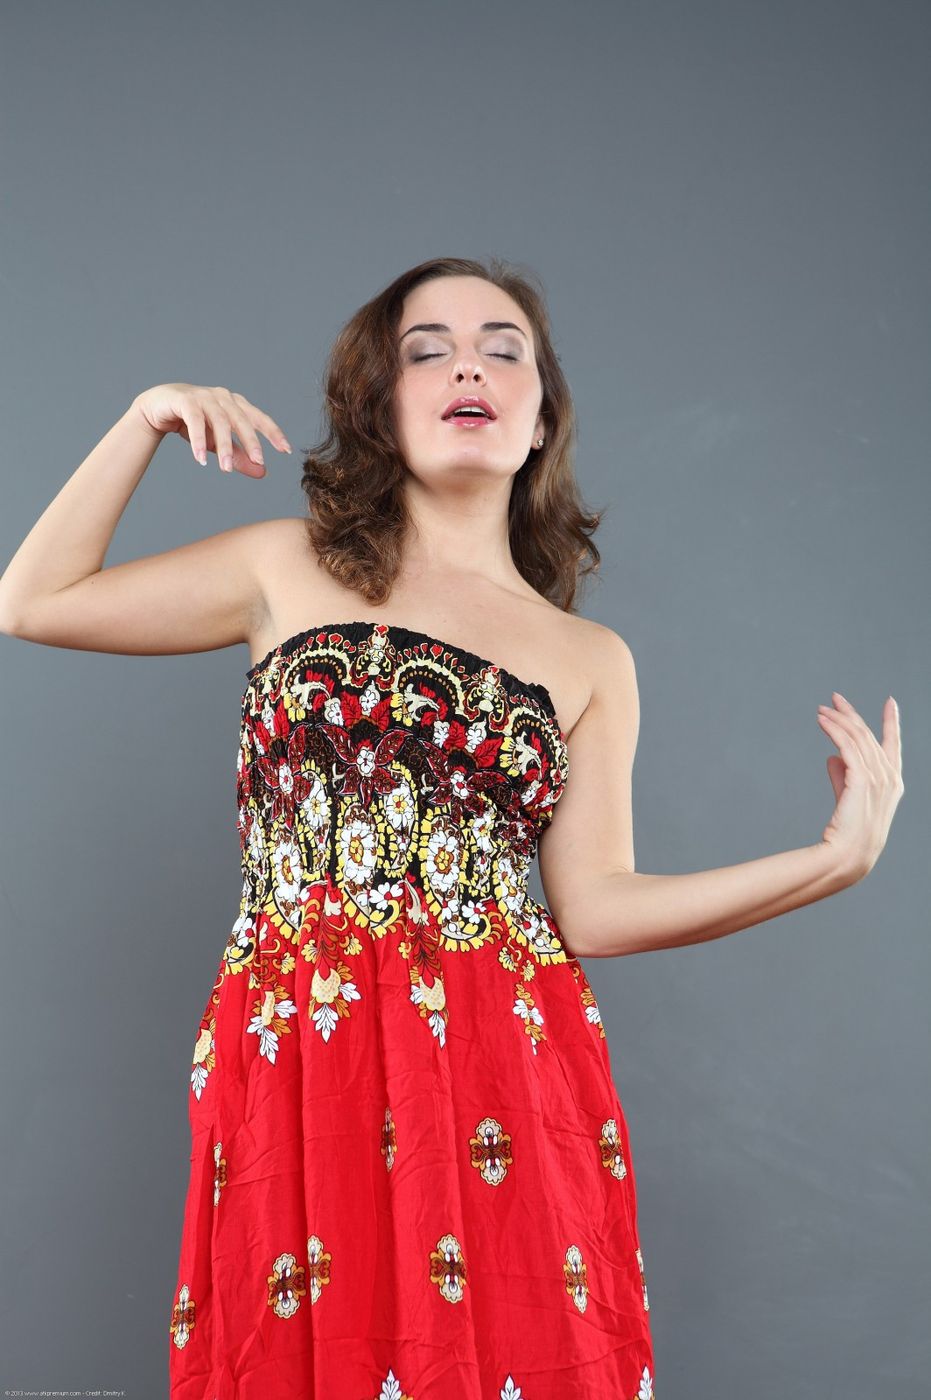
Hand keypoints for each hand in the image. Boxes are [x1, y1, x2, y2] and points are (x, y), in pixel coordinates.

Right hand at [131, 383, 291, 477]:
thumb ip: (239, 456)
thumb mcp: (218, 444)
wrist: (158, 409)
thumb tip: (262, 472)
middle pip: (241, 420)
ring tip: (226, 468)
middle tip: (259, 461)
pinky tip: (200, 459)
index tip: (286, 450)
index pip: (259, 418)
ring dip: (224, 446)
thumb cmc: (193, 424)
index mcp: (235, 404)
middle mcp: (222, 397)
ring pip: (219, 422)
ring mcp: (204, 396)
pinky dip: (198, 440)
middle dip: (251, 442)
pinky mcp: (185, 400)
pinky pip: (195, 421)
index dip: (273, 432)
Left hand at [817, 692, 903, 882]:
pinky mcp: (862, 780)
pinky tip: (822, 721)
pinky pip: (847, 746)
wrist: (848, 854)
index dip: (891, 722)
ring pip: (857, 737)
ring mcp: (878, 779)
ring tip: (822, 709)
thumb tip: (832, 757)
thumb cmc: (848, 830)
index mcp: (892, 781)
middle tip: (835, 698)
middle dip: (851, 714)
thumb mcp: (847, 796)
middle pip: (869, 735)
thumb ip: (842, 775)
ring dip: (838, 719)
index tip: (890, 702)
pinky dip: (834, 730)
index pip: (892, 744)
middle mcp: (889, 777)